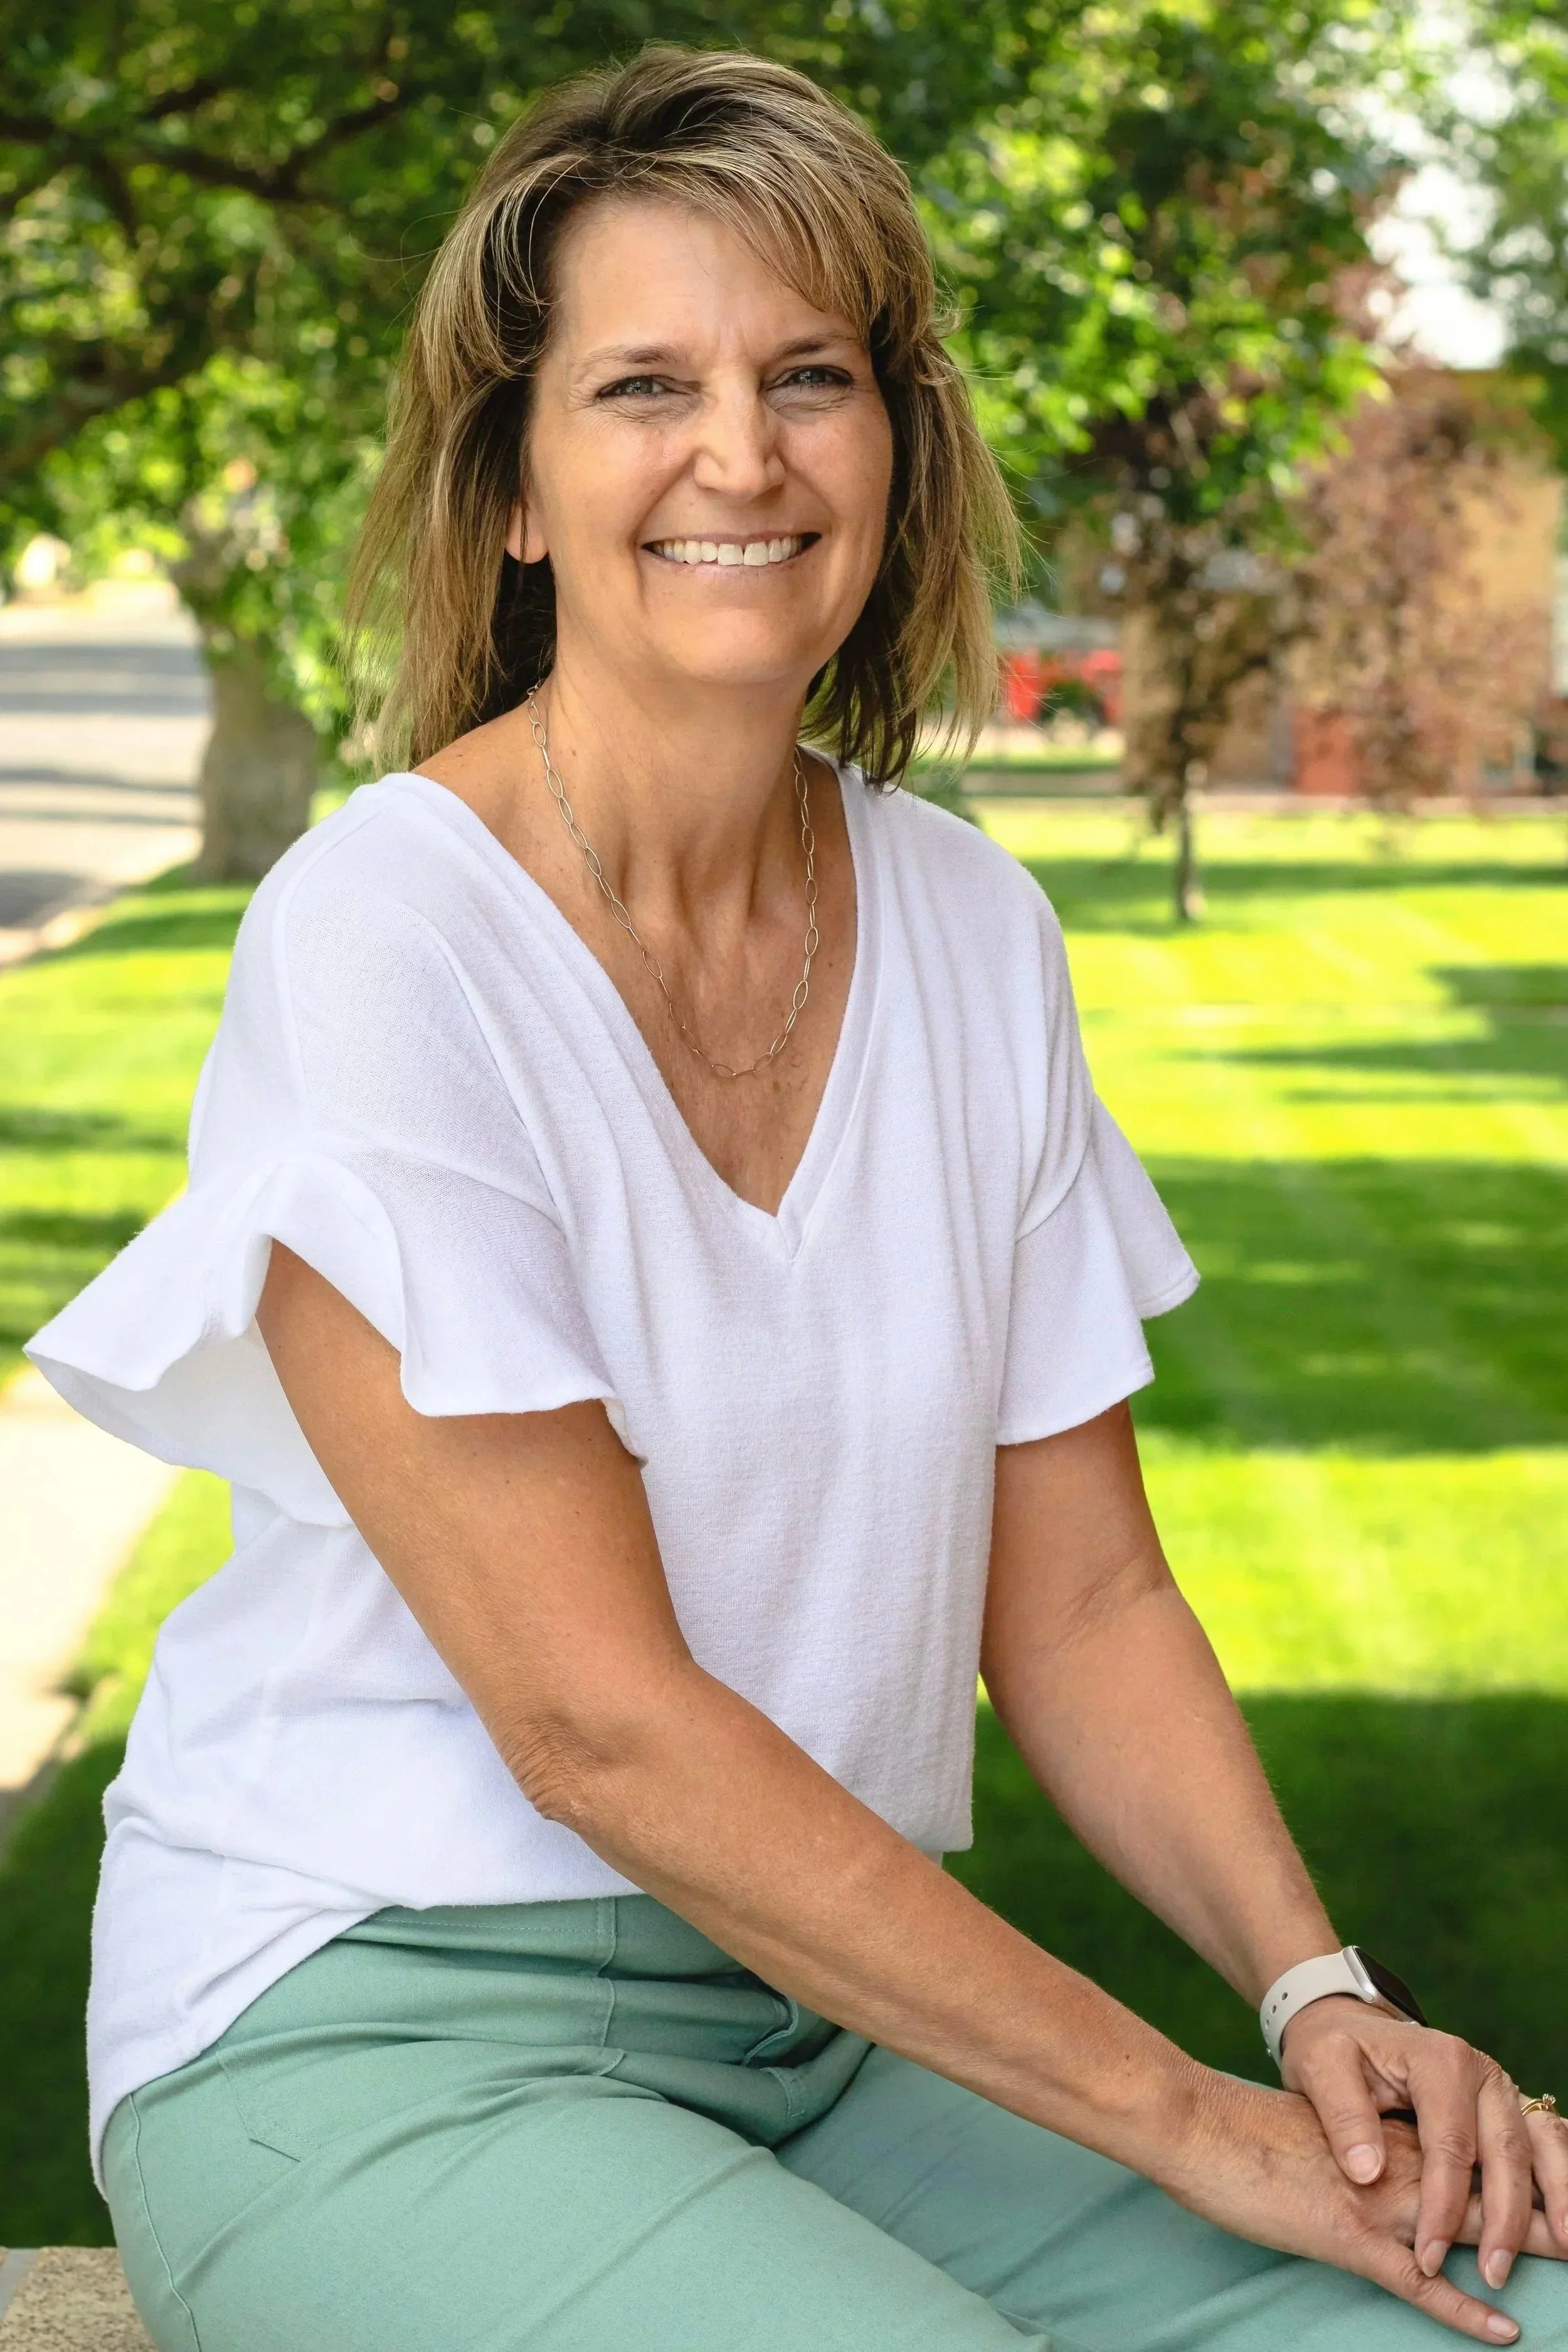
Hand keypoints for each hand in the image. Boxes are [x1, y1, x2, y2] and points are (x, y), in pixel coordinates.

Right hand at [1167, 2069, 1563, 2342]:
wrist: (1201, 2125)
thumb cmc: (1249, 2135)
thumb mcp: (1319, 2138)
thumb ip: (1362, 2154)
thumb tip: (1385, 2175)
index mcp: (1391, 2139)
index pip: (1473, 2158)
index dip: (1525, 2177)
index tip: (1561, 2198)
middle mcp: (1398, 2166)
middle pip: (1491, 2190)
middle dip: (1545, 2216)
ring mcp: (1378, 2204)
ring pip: (1470, 2229)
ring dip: (1524, 2252)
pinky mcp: (1350, 2238)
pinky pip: (1420, 2281)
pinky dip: (1464, 2308)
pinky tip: (1502, 2328)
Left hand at [1280, 1996, 1567, 2295]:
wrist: (1348, 2026)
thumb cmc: (1334, 2051)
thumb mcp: (1319, 2068)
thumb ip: (1344, 2116)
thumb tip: (1368, 2173)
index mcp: (1439, 2060)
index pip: (1450, 2145)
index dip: (1442, 2206)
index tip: (1427, 2258)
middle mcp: (1482, 2072)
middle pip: (1505, 2150)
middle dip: (1505, 2218)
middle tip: (1494, 2273)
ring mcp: (1501, 2090)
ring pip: (1541, 2145)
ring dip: (1555, 2199)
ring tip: (1563, 2248)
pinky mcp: (1508, 2109)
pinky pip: (1546, 2142)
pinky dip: (1560, 2178)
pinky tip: (1563, 2217)